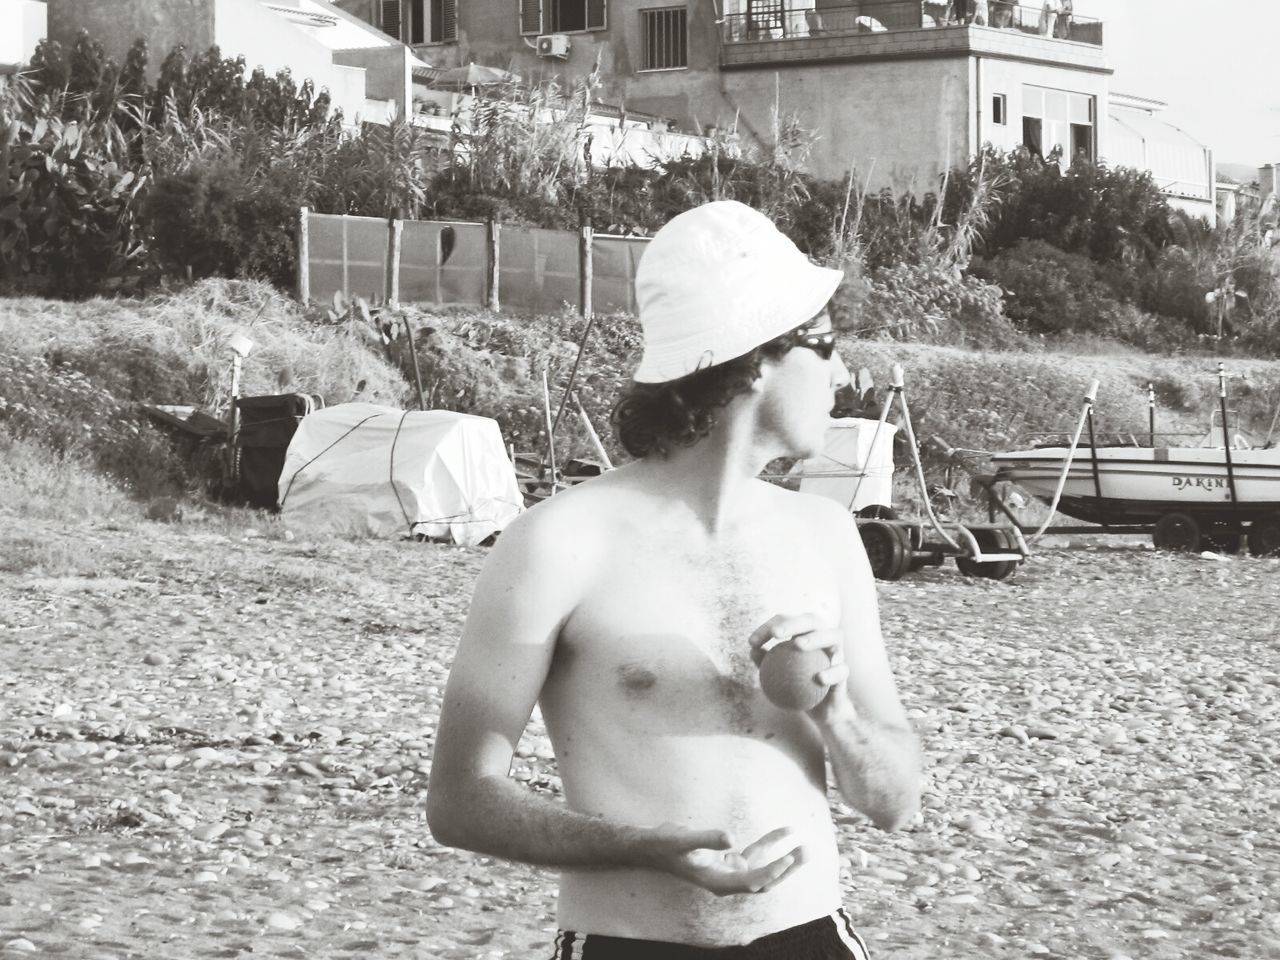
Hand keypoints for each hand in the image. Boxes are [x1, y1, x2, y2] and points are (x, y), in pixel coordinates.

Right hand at [647, 824, 806, 895]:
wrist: (651, 847)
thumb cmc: (664, 845)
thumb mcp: (683, 839)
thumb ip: (706, 838)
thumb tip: (731, 837)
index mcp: (717, 882)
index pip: (751, 881)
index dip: (771, 872)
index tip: (788, 858)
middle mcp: (726, 880)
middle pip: (764, 880)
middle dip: (786, 869)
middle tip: (807, 853)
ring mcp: (729, 871)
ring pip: (763, 868)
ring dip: (783, 858)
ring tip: (804, 845)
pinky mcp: (729, 860)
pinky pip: (755, 854)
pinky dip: (769, 844)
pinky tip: (785, 832)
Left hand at [749, 614, 852, 719]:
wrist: (820, 709)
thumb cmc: (795, 686)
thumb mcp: (777, 675)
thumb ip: (765, 662)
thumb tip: (752, 650)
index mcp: (805, 633)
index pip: (785, 622)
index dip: (767, 627)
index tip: (752, 642)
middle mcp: (823, 637)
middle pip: (811, 620)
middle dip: (793, 623)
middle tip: (775, 634)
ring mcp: (837, 652)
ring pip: (834, 635)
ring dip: (816, 637)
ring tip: (798, 645)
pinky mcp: (845, 671)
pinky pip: (841, 670)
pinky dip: (831, 673)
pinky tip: (818, 678)